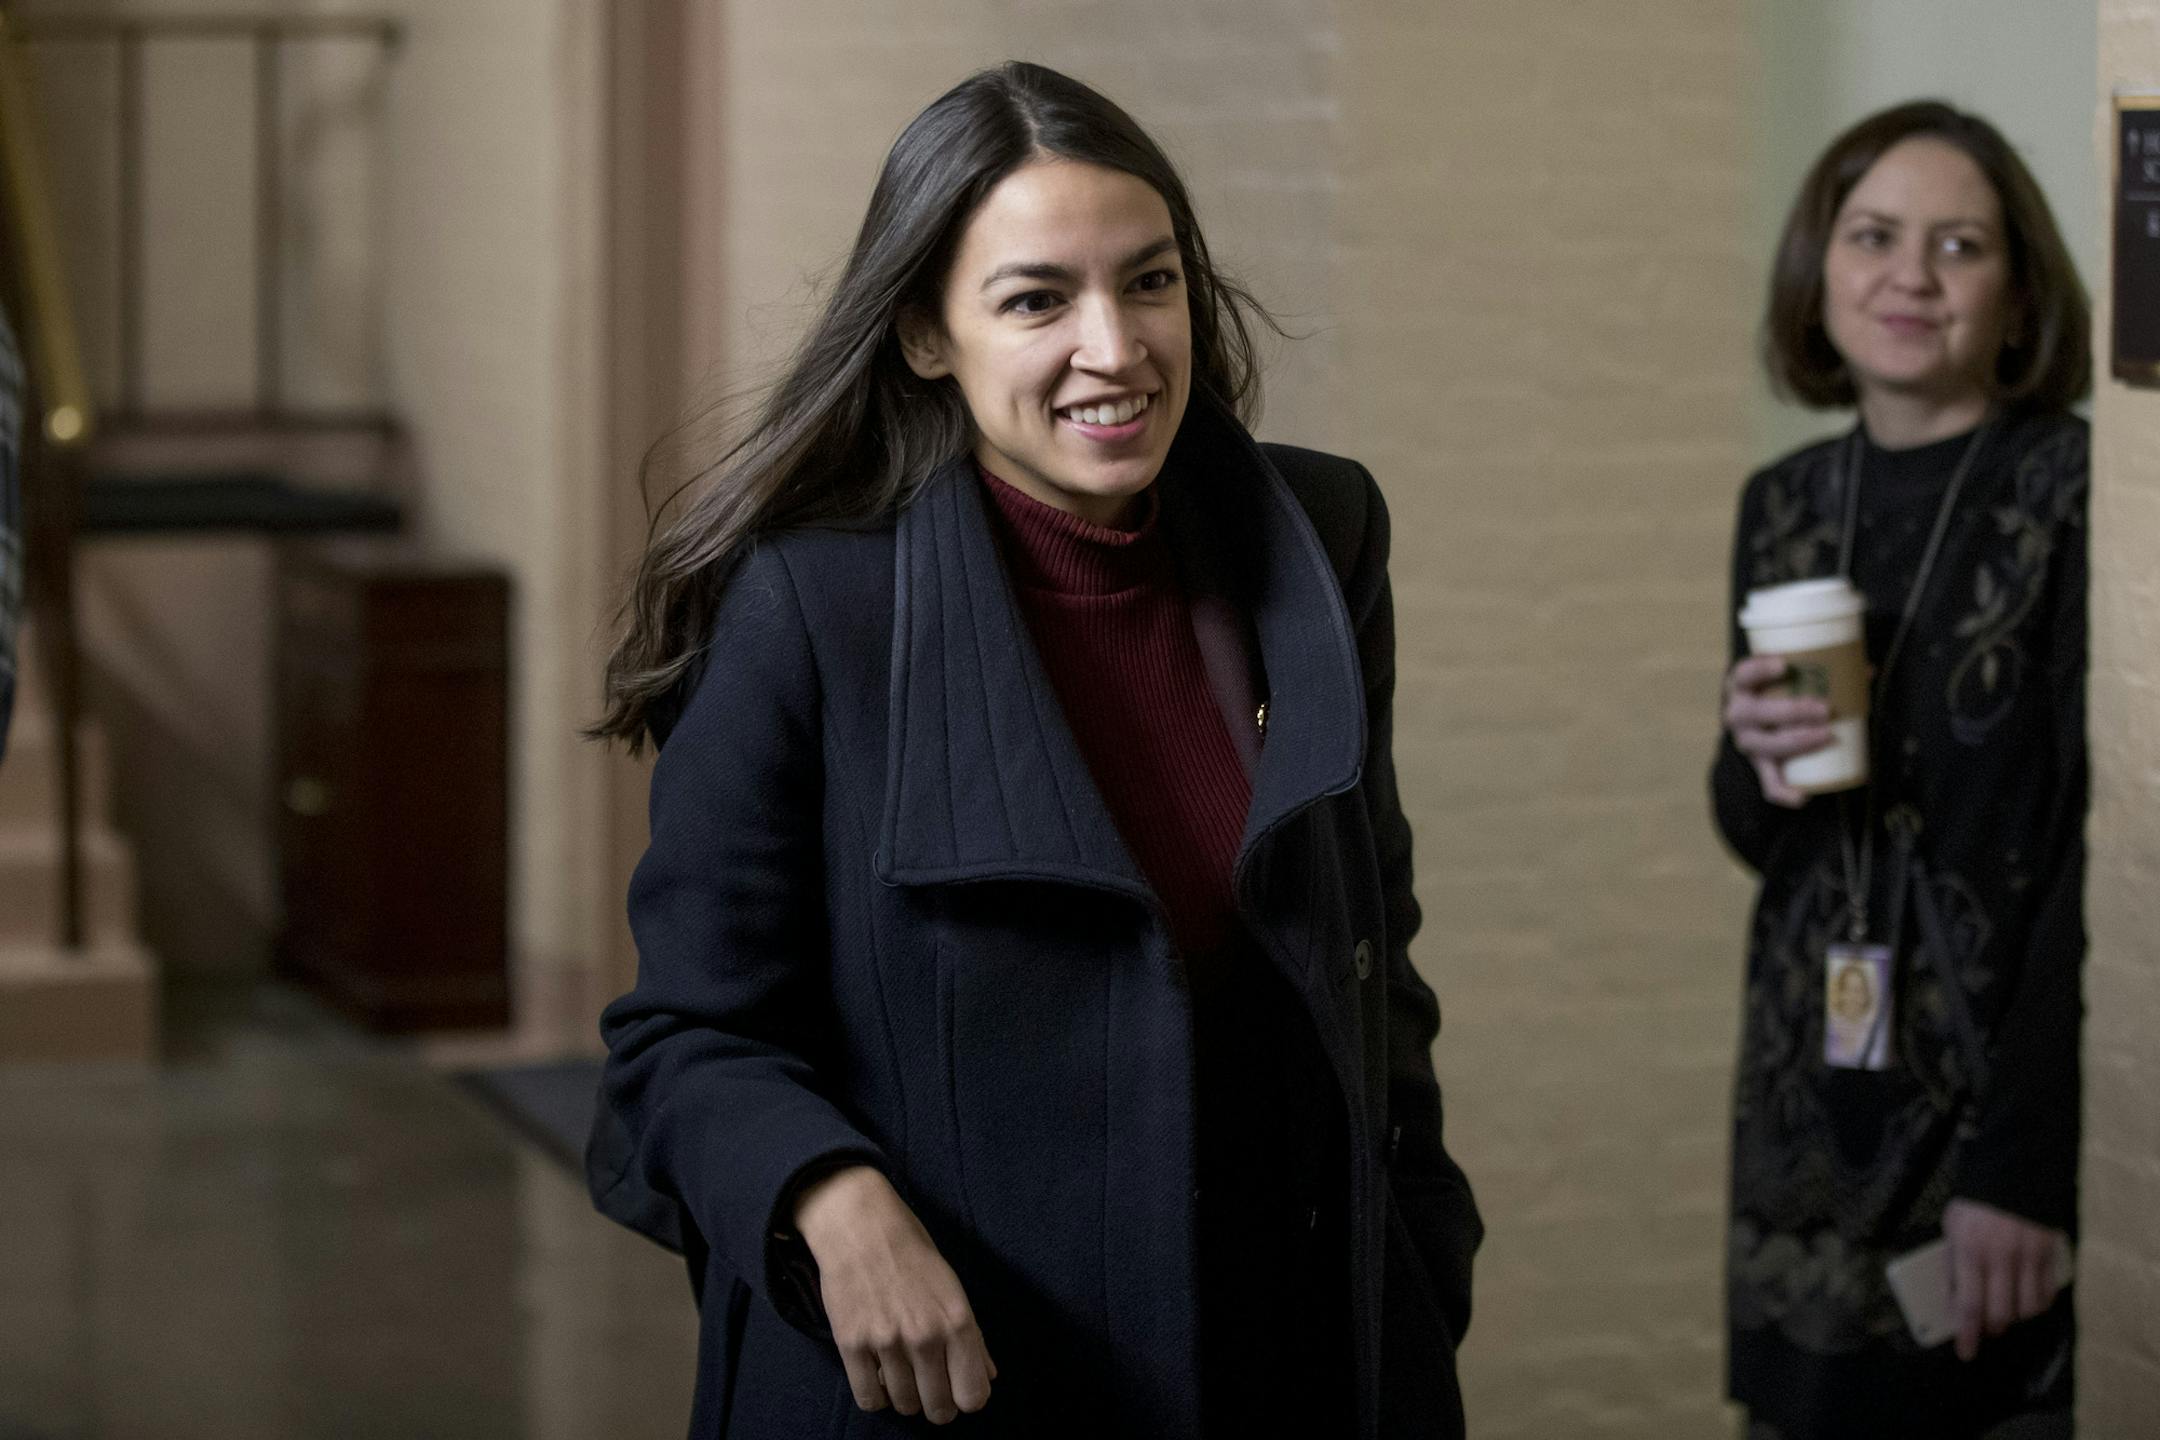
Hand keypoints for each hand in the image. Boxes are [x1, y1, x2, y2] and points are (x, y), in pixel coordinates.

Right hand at [793, 1165, 995, 1423]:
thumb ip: (972, 1337)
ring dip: (906, 1397)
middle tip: (930, 1390)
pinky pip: (869, 1399)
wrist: (861, 1225)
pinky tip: (878, 1376)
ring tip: (903, 1375)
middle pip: (939, 1410)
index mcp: (958, 1321)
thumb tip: (988, 1377)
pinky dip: (876, 1396)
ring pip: (904, 1405)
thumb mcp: (952, 1288)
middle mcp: (925, 1337)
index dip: (968, 1399)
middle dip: (938, 1406)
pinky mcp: (852, 1344)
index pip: (974, 1397)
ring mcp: (887, 1342)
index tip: (958, 1390)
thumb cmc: (913, 1252)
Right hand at [1722, 654, 1831, 807]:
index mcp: (1742, 686)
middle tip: (1825, 709)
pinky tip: (1803, 796)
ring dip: (1797, 742)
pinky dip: (1784, 793)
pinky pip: (1768, 784)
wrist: (1753, 718)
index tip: (1784, 664)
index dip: (1760, 669)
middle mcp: (1738, 715)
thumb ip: (1821, 670)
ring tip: (1826, 735)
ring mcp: (1748, 742)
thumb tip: (1867, 671)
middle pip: (1758, 713)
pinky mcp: (1760, 765)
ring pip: (1767, 746)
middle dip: (1792, 711)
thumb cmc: (1775, 690)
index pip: (1744, 674)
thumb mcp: (1786, 677)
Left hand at [1944, 1196, 2066, 1362]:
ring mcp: (2027, 1256)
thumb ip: (1953, 1263)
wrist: (2013, 1172)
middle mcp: (1999, 1257)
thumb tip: (1954, 1299)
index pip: (1969, 1304)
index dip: (1967, 1334)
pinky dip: (2037, 1304)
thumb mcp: (1952, 1227)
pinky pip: (2046, 1293)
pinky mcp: (2048, 1254)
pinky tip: (2028, 1301)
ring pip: (2026, 1309)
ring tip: (2007, 1311)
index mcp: (1969, 1249)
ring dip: (2016, 1317)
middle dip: (1992, 1327)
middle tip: (1987, 1327)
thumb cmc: (1976, 1203)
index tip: (1966, 1352)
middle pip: (2000, 1313)